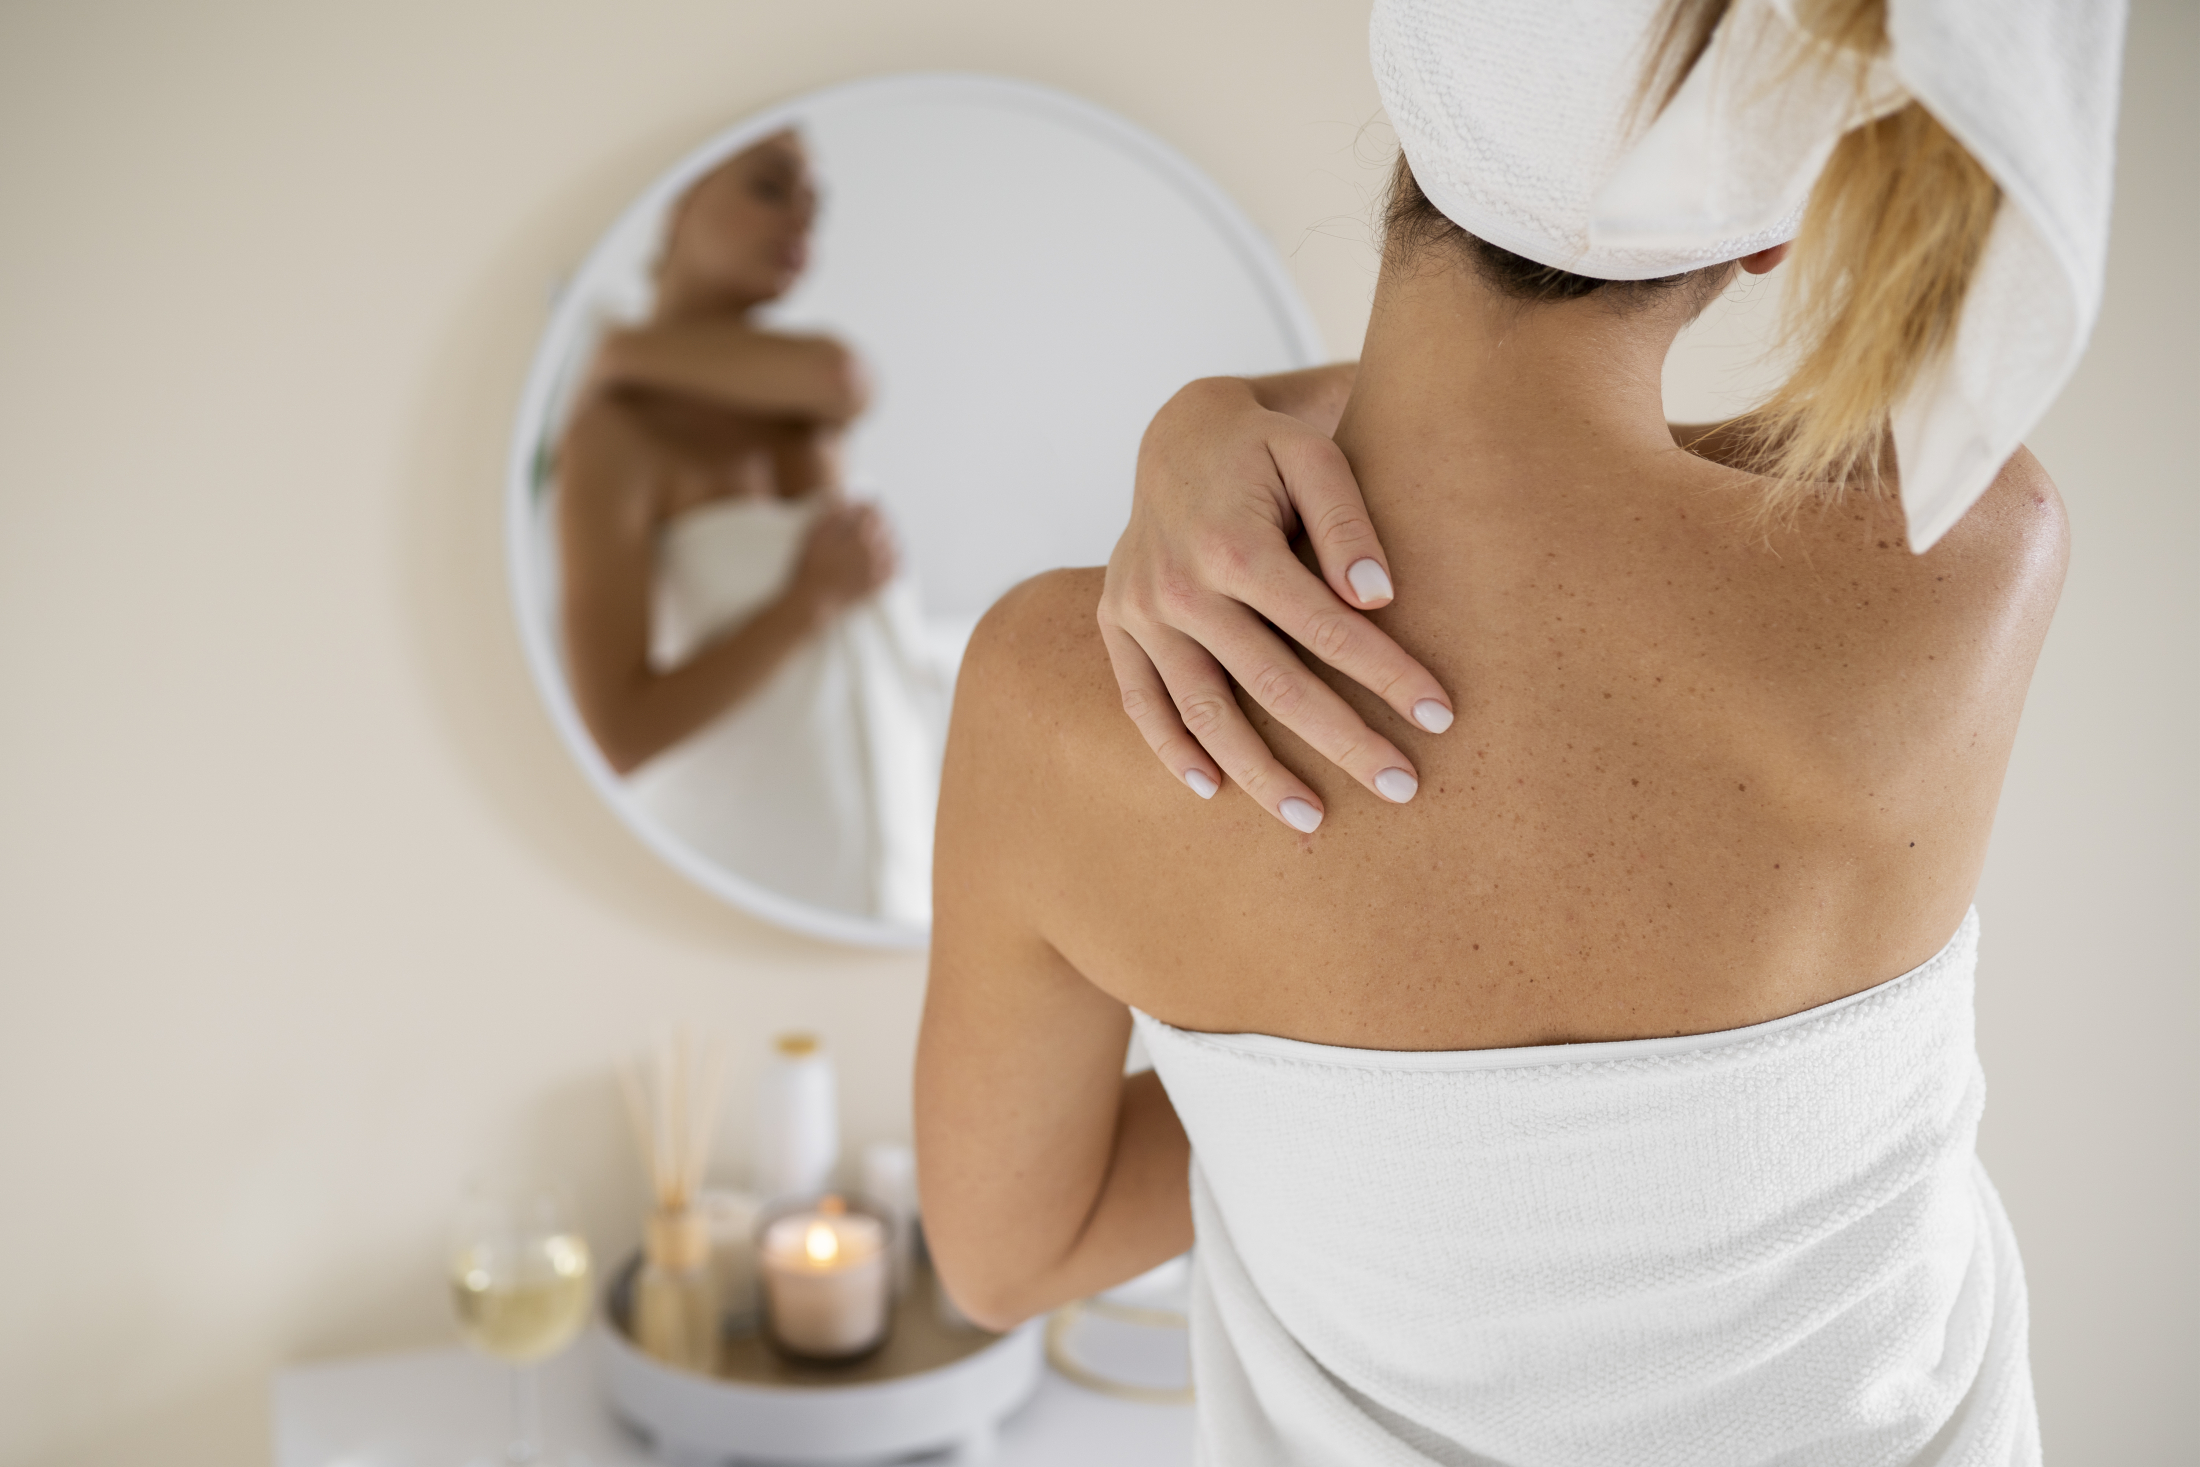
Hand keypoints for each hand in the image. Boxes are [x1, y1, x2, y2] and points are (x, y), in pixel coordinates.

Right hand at [790, 500, 895, 621]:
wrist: (816, 601)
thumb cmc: (811, 566)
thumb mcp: (815, 534)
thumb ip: (833, 513)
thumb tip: (848, 499)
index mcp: (859, 535)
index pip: (873, 510)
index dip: (867, 504)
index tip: (862, 505)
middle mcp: (875, 550)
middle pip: (887, 525)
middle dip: (880, 518)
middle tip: (872, 516)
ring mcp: (880, 568)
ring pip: (896, 544)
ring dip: (890, 535)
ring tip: (883, 532)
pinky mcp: (881, 584)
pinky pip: (899, 567)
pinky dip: (898, 558)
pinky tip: (893, 554)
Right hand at [1099, 376, 1452, 831]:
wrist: (1176, 433)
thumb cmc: (1265, 446)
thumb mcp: (1313, 454)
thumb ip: (1348, 523)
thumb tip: (1378, 600)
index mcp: (1234, 543)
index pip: (1325, 630)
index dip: (1386, 675)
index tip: (1440, 715)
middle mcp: (1178, 585)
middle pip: (1271, 685)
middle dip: (1342, 741)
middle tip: (1402, 786)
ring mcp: (1139, 610)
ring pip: (1203, 710)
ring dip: (1258, 772)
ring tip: (1313, 818)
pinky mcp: (1116, 623)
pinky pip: (1141, 701)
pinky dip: (1173, 751)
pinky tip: (1213, 791)